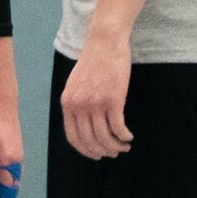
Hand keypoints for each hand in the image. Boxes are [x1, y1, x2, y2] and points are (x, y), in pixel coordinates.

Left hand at [0, 101, 24, 197]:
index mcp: (8, 159)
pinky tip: (2, 187)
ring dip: (6, 195)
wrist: (2, 104)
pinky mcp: (17, 153)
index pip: (7, 188)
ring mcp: (18, 157)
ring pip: (15, 182)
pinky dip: (9, 184)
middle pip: (13, 189)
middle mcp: (17, 161)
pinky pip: (15, 174)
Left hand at [60, 36, 133, 160]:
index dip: (86, 150)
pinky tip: (129, 136)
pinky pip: (118, 128)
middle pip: (90, 141)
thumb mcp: (75, 84)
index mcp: (67, 103)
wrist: (104, 42)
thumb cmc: (93, 62)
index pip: (73, 137)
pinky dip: (124, 136)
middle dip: (103, 151)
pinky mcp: (113, 100)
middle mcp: (79, 106)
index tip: (96, 155)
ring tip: (124, 145)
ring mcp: (95, 103)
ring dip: (116, 146)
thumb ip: (76, 103)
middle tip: (114, 152)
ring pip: (105, 138)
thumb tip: (83, 126)